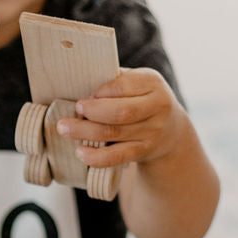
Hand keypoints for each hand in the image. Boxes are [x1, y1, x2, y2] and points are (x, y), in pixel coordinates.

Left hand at [56, 67, 187, 170]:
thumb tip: (78, 82)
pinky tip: (81, 152)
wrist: (172, 130)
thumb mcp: (138, 83)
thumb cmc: (142, 100)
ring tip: (65, 129)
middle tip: (73, 110)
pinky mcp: (144, 151)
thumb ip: (116, 81)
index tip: (84, 96)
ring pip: (116, 133)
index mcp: (152, 83)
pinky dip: (97, 157)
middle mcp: (157, 107)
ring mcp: (152, 131)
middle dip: (92, 112)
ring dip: (86, 132)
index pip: (122, 86)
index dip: (100, 92)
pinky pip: (118, 156)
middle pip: (121, 112)